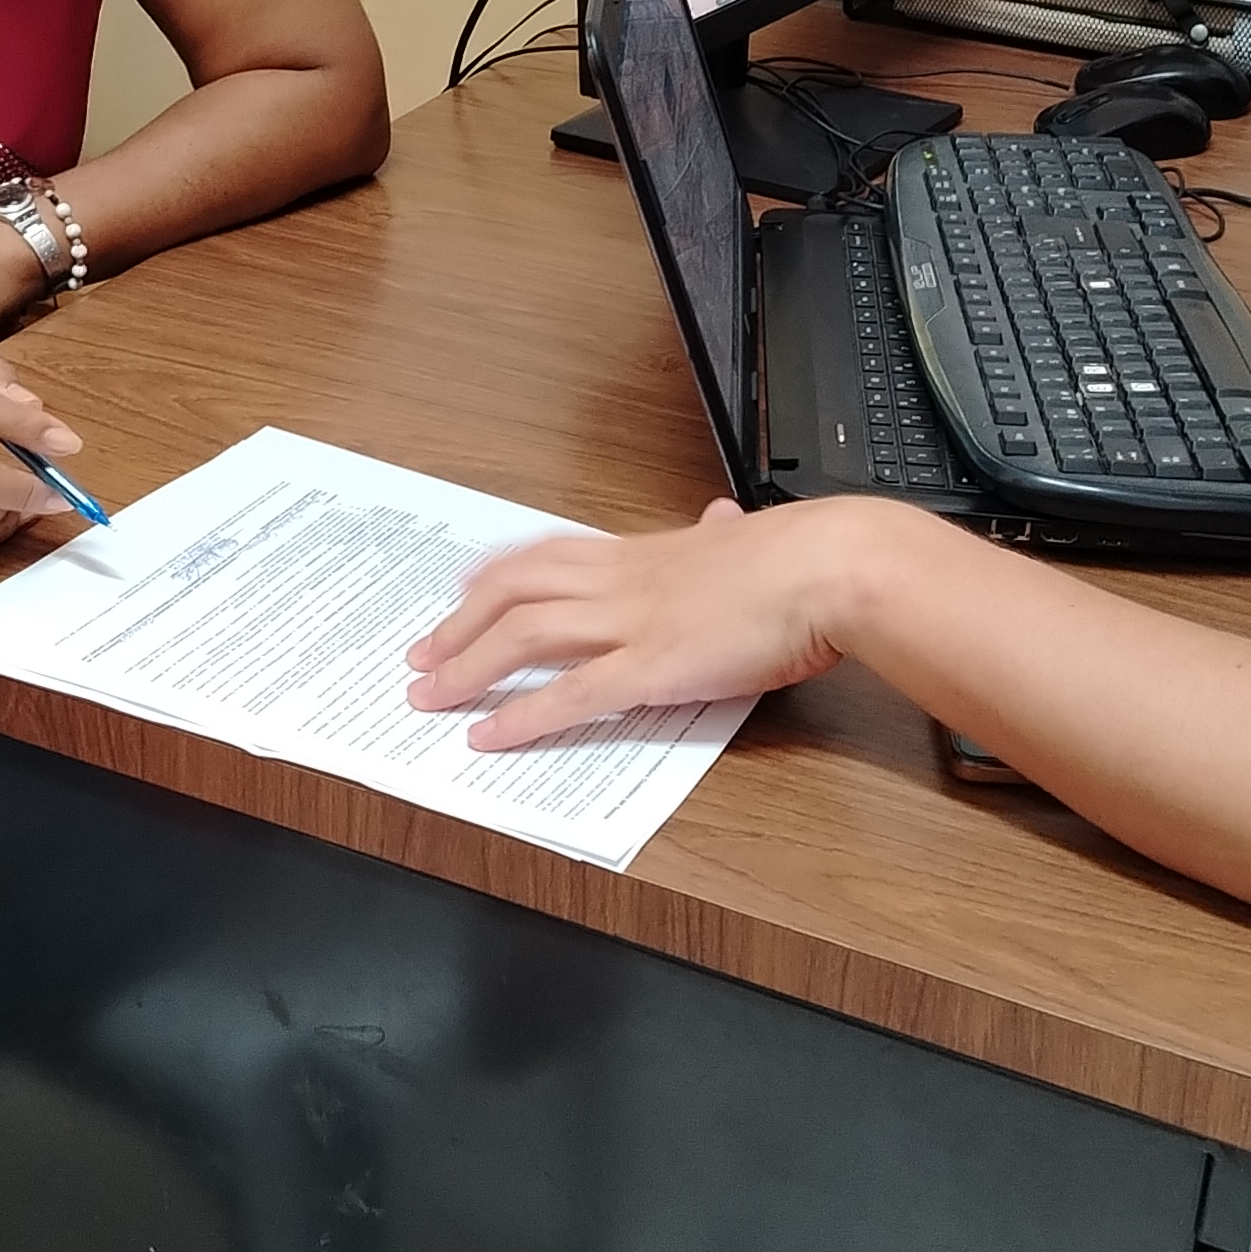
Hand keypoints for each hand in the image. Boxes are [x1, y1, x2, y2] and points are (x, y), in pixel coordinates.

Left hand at [404, 496, 887, 748]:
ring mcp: (632, 623)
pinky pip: (571, 695)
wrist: (830, 568)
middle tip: (420, 653)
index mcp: (643, 554)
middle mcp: (622, 582)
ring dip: (466, 666)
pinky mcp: (653, 668)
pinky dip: (521, 716)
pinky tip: (487, 735)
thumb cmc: (799, 560)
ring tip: (427, 696)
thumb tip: (722, 517)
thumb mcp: (745, 540)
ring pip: (524, 637)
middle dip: (458, 624)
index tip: (461, 589)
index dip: (494, 574)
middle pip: (514, 591)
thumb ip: (720, 536)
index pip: (546, 554)